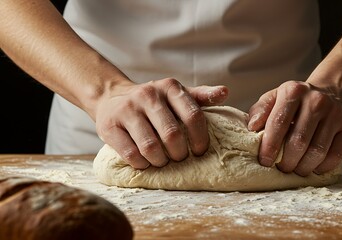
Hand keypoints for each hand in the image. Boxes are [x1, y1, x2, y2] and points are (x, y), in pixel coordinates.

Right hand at [95, 78, 227, 168]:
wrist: (111, 97)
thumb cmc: (154, 102)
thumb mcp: (177, 94)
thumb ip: (202, 96)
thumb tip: (225, 92)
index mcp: (170, 87)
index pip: (193, 116)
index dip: (200, 139)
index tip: (200, 151)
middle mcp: (148, 95)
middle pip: (172, 135)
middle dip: (180, 153)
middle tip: (180, 158)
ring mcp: (127, 110)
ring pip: (150, 147)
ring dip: (160, 161)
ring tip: (162, 161)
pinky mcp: (110, 126)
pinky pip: (131, 154)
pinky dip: (142, 164)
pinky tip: (145, 162)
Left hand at [247, 81, 341, 175]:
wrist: (330, 93)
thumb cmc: (294, 102)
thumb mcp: (273, 99)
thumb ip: (260, 112)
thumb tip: (252, 128)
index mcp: (293, 91)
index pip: (278, 123)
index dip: (270, 146)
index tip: (265, 161)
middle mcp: (316, 101)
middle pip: (299, 141)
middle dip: (287, 161)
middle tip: (281, 169)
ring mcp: (335, 114)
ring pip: (317, 151)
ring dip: (303, 167)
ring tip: (295, 169)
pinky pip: (335, 156)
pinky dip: (321, 167)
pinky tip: (313, 167)